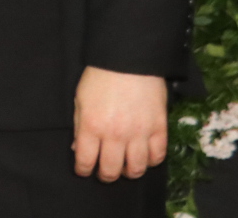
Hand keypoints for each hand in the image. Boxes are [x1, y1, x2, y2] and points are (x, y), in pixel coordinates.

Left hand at [73, 66, 166, 180]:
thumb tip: (78, 149)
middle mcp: (115, 134)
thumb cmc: (99, 78)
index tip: (84, 171)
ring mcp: (139, 133)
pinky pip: (158, 156)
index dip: (83, 170)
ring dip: (129, 173)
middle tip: (105, 173)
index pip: (86, 160)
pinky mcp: (159, 129)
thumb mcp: (80, 100)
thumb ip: (79, 126)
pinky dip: (151, 161)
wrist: (129, 61)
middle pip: (111, 169)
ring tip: (126, 169)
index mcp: (91, 126)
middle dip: (106, 176)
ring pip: (136, 168)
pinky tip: (145, 158)